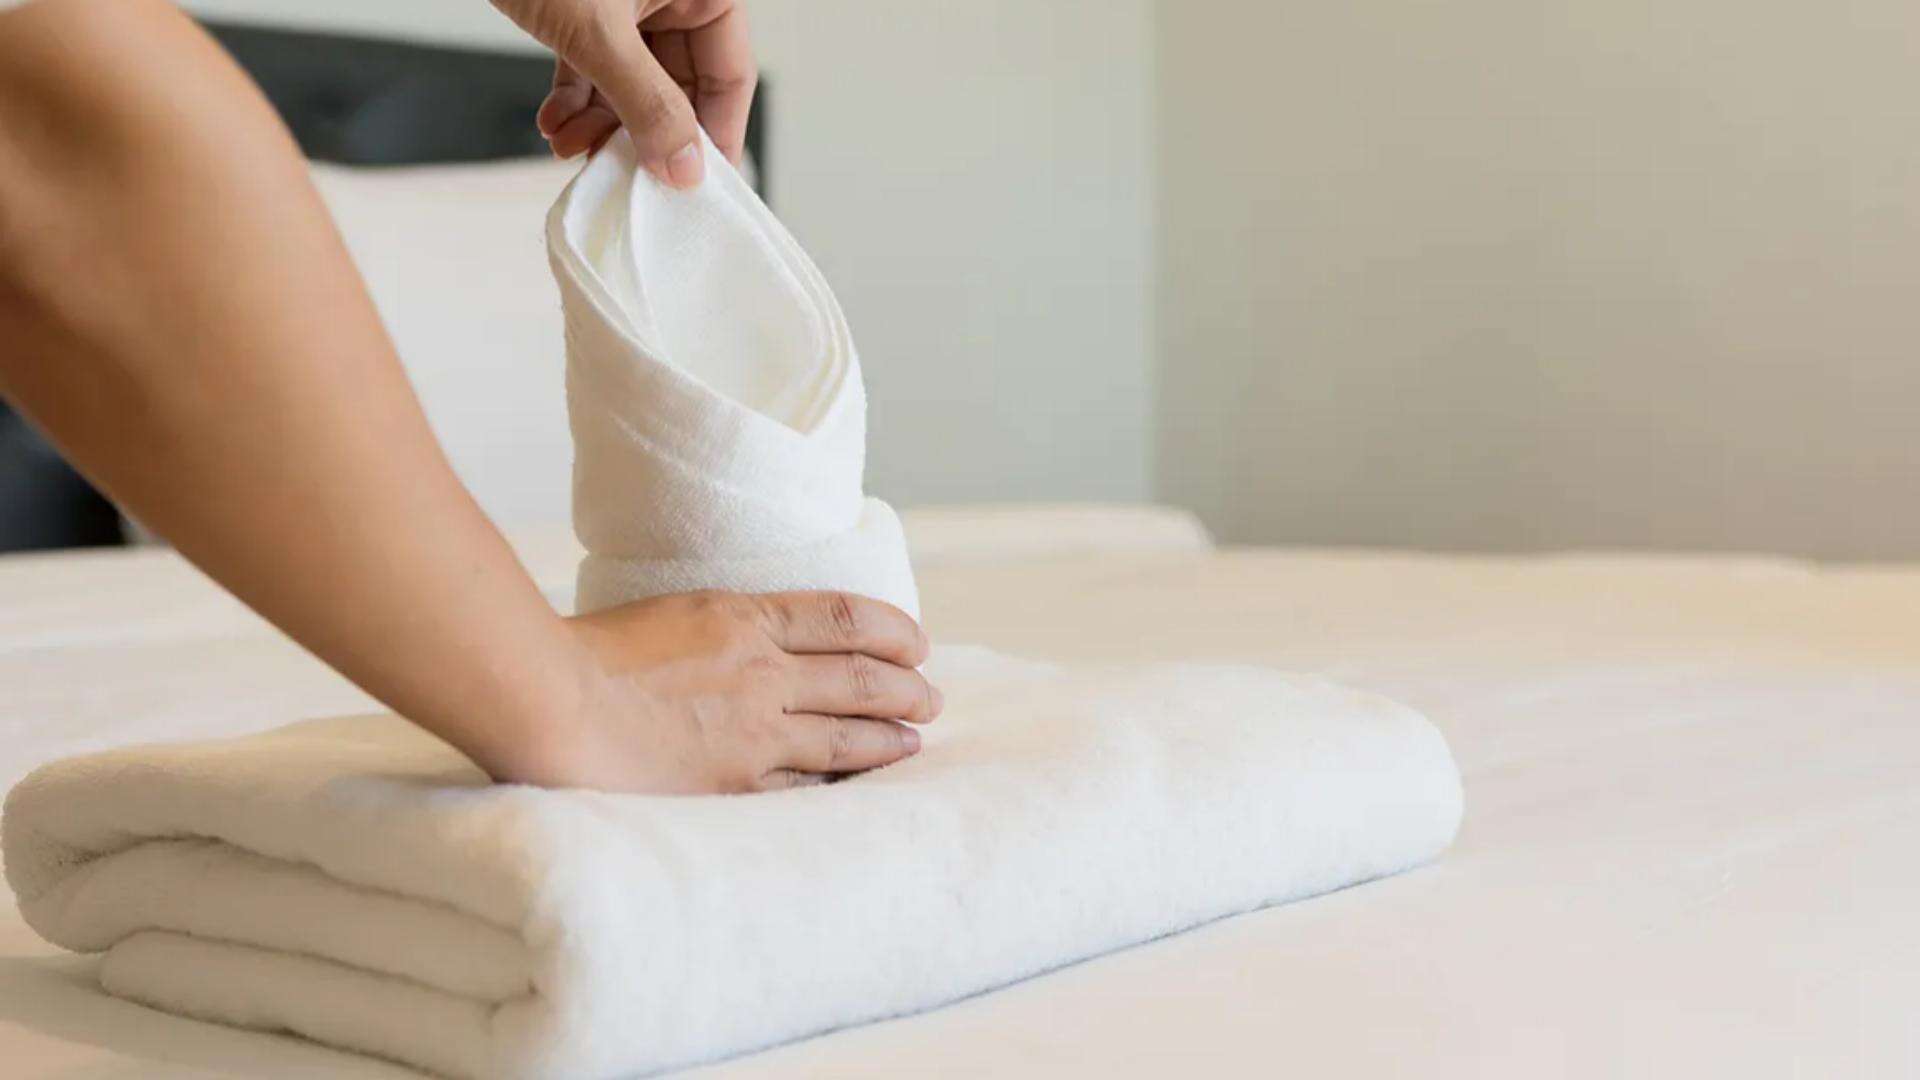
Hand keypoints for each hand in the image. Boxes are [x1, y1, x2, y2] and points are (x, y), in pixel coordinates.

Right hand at [487, 591, 942, 793]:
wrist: (550, 702)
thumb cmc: (586, 654)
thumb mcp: (670, 613)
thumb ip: (719, 627)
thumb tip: (747, 636)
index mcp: (743, 617)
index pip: (845, 618)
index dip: (892, 630)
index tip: (915, 642)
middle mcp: (763, 672)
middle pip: (863, 678)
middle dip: (907, 689)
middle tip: (931, 697)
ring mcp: (753, 731)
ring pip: (847, 735)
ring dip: (890, 738)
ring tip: (913, 741)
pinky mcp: (734, 782)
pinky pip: (805, 786)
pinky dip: (840, 784)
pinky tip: (858, 787)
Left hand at [488, 0, 754, 184]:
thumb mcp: (596, 31)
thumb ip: (645, 103)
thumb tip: (683, 169)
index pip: (729, 76)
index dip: (713, 137)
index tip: (692, 190)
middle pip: (680, 86)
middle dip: (643, 134)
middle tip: (624, 179)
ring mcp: (630, 2)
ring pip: (633, 83)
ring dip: (603, 125)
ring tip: (571, 149)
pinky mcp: (587, 7)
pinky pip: (595, 65)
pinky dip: (575, 99)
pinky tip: (553, 124)